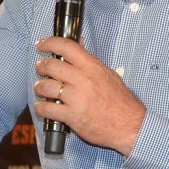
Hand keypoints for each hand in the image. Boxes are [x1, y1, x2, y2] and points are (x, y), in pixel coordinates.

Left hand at [34, 36, 146, 156]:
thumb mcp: (109, 75)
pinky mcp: (72, 116)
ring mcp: (76, 98)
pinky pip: (47, 109)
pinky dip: (40, 108)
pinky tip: (42, 107)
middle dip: (41, 67)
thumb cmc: (121, 102)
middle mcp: (83, 80)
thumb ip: (91, 63)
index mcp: (92, 67)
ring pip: (45, 87)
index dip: (49, 43)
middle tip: (41, 70)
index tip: (41, 45)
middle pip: (51, 66)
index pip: (66, 47)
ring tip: (41, 90)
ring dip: (39, 87)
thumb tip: (79, 47)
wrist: (129, 125)